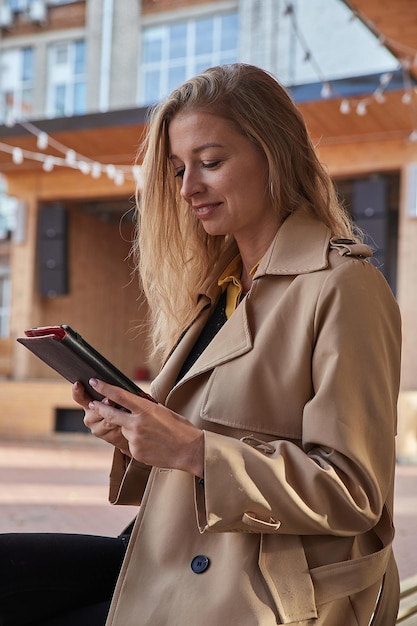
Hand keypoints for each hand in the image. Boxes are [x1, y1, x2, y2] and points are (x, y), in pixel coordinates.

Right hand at [72, 381, 129, 454]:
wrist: (128, 428)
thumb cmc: (119, 407)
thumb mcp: (113, 398)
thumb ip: (108, 394)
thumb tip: (111, 390)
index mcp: (88, 403)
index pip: (79, 397)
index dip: (77, 391)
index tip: (77, 384)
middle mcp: (89, 417)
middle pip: (95, 410)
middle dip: (104, 405)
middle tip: (109, 400)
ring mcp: (97, 429)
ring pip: (106, 421)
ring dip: (116, 416)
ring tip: (125, 410)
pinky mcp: (108, 438)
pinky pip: (115, 431)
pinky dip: (122, 426)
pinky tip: (127, 422)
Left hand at [84, 378, 204, 476]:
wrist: (189, 450)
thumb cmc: (180, 428)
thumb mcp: (163, 410)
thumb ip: (145, 407)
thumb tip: (133, 401)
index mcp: (145, 409)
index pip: (119, 395)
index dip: (104, 387)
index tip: (95, 382)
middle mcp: (137, 423)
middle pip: (111, 413)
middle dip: (100, 407)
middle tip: (93, 403)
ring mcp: (135, 439)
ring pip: (124, 430)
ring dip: (130, 429)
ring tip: (150, 433)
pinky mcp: (135, 452)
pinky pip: (130, 443)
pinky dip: (137, 442)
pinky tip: (151, 443)